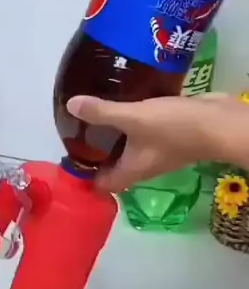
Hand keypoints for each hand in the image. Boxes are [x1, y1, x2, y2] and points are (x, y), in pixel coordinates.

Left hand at [66, 93, 242, 191]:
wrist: (218, 124)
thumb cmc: (174, 128)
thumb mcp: (133, 118)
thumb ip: (102, 112)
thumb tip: (71, 105)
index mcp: (131, 171)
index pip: (102, 184)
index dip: (84, 176)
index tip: (69, 156)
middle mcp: (143, 167)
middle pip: (114, 167)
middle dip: (97, 153)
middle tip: (79, 131)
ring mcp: (158, 153)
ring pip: (129, 150)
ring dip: (115, 138)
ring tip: (97, 115)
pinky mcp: (170, 137)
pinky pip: (144, 135)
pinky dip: (133, 125)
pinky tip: (126, 104)